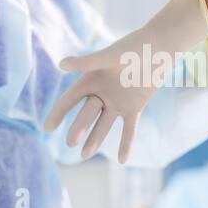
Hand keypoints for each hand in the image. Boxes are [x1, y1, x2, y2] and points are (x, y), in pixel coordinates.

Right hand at [45, 0, 207, 163]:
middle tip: (71, 143)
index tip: (47, 128)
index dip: (59, 113)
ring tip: (85, 154)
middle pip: (87, 114)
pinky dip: (126, 143)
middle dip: (79, 128)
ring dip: (95, 139)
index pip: (70, 99)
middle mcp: (102, 94)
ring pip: (104, 124)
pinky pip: (129, 129)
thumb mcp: (109, 56)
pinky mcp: (135, 108)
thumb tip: (61, 64)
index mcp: (91, 80)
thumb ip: (87, 62)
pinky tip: (122, 160)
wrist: (159, 48)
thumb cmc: (132, 48)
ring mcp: (118, 102)